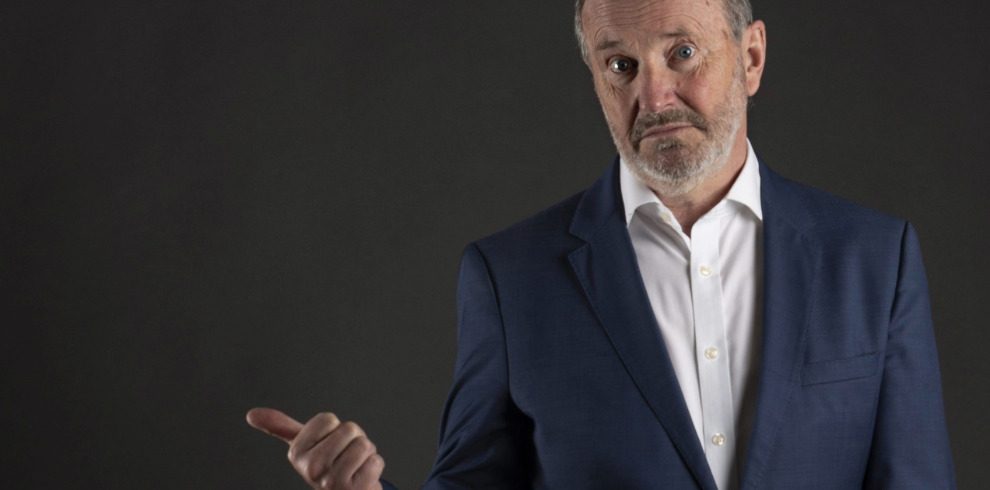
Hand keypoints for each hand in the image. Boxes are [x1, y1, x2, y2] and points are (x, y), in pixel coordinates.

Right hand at [246, 407, 384, 489]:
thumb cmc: (329, 467)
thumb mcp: (304, 447)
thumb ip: (281, 428)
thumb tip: (250, 414)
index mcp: (296, 453)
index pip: (327, 419)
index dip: (334, 429)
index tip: (330, 445)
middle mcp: (310, 469)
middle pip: (348, 429)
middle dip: (354, 439)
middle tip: (345, 457)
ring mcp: (331, 482)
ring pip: (363, 444)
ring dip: (366, 453)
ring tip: (355, 467)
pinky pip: (375, 460)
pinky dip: (375, 466)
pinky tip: (364, 478)